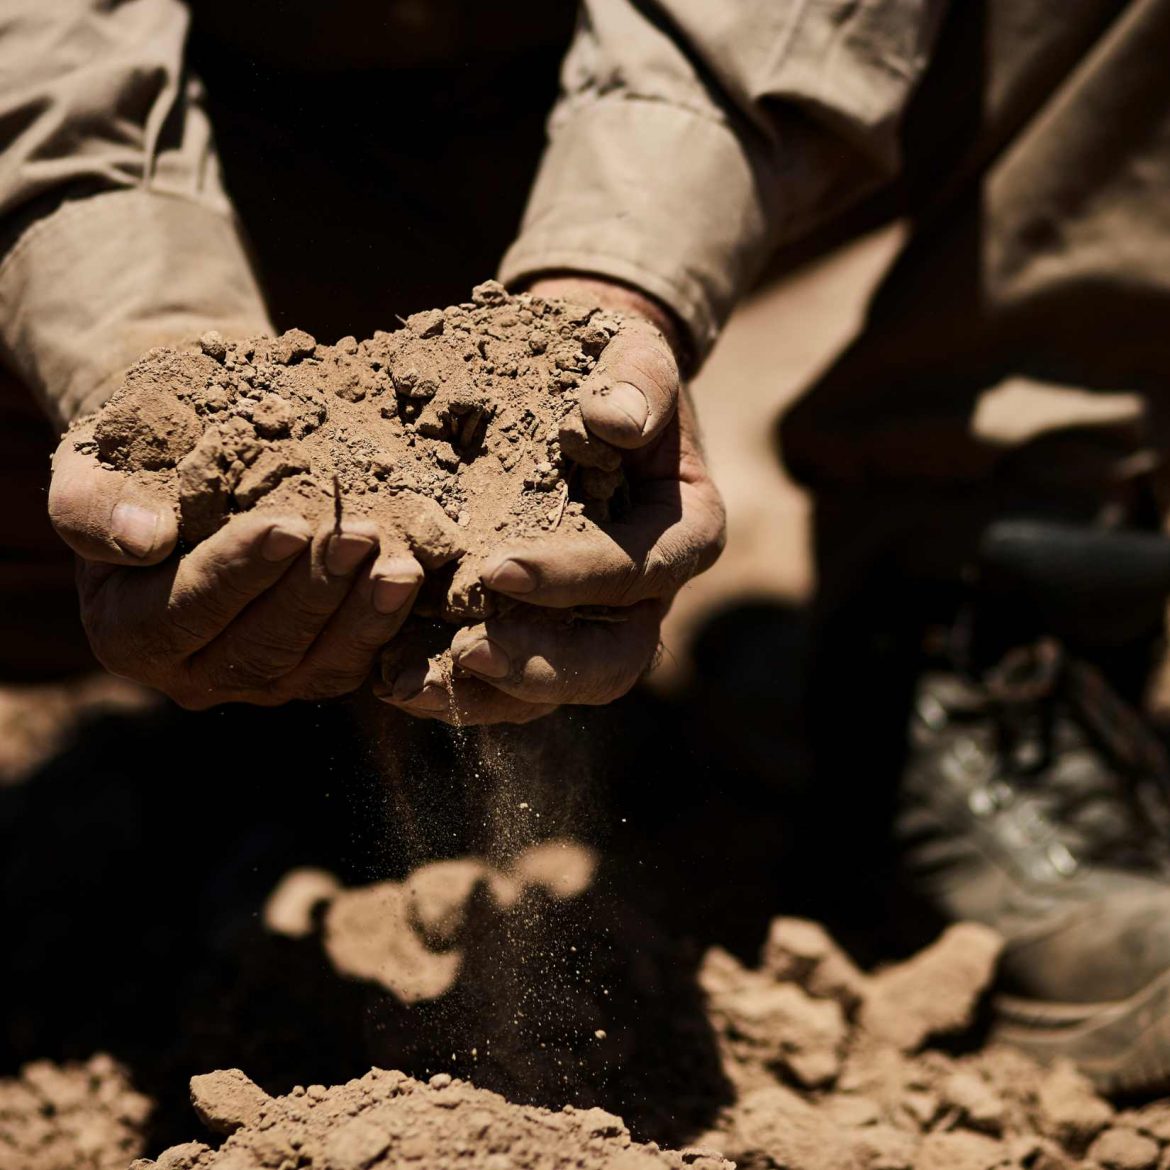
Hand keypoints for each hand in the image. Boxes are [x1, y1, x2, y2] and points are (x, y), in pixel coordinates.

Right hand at [50, 423, 422, 708]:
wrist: (190, 470)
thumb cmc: (137, 460)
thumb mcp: (91, 464)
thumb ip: (91, 504)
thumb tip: (143, 540)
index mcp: (128, 632)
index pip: (186, 611)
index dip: (238, 573)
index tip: (286, 525)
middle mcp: (191, 674)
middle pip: (259, 649)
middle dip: (314, 593)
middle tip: (359, 536)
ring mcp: (256, 682)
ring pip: (314, 668)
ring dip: (362, 617)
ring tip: (401, 566)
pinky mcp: (308, 673)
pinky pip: (350, 664)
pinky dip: (384, 627)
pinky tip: (413, 583)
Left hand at [378, 277, 724, 723]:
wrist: (578, 385)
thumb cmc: (610, 370)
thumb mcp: (634, 357)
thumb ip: (638, 384)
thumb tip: (612, 420)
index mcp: (685, 533)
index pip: (640, 571)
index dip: (576, 578)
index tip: (499, 568)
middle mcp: (646, 595)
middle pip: (611, 660)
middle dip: (539, 663)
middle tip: (468, 650)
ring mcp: (594, 622)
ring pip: (555, 686)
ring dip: (487, 693)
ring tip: (412, 683)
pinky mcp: (541, 629)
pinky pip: (508, 681)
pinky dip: (453, 683)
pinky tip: (392, 674)